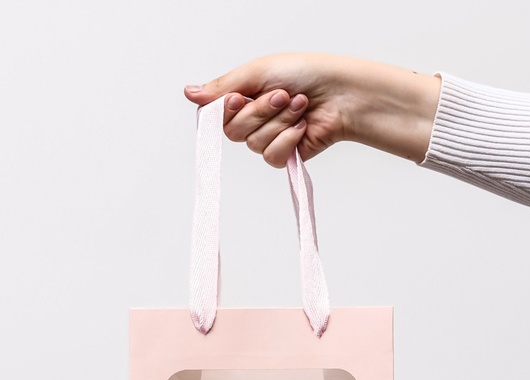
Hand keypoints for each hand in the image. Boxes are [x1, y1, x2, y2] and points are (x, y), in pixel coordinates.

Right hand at [184, 53, 440, 166]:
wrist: (341, 94)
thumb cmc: (305, 74)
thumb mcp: (257, 72)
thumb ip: (221, 88)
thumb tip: (188, 93)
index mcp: (242, 97)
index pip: (215, 115)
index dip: (227, 109)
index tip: (240, 97)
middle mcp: (252, 119)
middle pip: (233, 131)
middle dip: (260, 112)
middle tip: (283, 95)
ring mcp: (267, 138)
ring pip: (254, 144)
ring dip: (280, 122)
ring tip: (300, 106)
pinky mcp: (284, 155)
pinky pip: (272, 157)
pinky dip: (288, 140)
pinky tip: (303, 127)